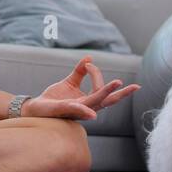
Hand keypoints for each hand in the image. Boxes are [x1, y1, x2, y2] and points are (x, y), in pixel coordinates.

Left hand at [26, 55, 140, 120]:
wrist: (36, 109)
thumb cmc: (54, 99)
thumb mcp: (69, 82)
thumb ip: (79, 72)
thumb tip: (89, 58)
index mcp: (88, 101)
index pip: (101, 87)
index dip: (97, 73)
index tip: (88, 64)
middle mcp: (86, 107)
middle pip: (107, 100)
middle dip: (121, 93)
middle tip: (135, 86)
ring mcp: (76, 110)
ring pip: (95, 101)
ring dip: (106, 92)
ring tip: (118, 83)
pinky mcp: (64, 109)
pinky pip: (76, 109)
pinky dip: (84, 110)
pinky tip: (93, 113)